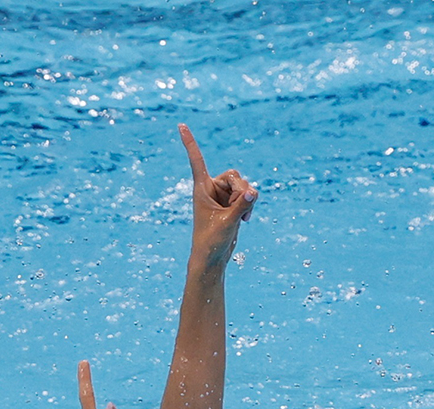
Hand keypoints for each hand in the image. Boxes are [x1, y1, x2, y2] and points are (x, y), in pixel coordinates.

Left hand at [179, 123, 256, 269]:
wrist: (213, 258)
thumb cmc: (212, 241)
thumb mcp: (228, 223)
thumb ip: (242, 206)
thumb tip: (253, 191)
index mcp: (202, 189)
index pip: (197, 161)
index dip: (189, 143)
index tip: (180, 124)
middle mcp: (212, 188)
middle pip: (235, 175)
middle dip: (241, 190)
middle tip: (238, 207)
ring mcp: (223, 196)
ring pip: (243, 185)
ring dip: (246, 200)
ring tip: (241, 218)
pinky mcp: (232, 204)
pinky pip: (248, 195)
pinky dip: (250, 205)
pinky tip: (246, 219)